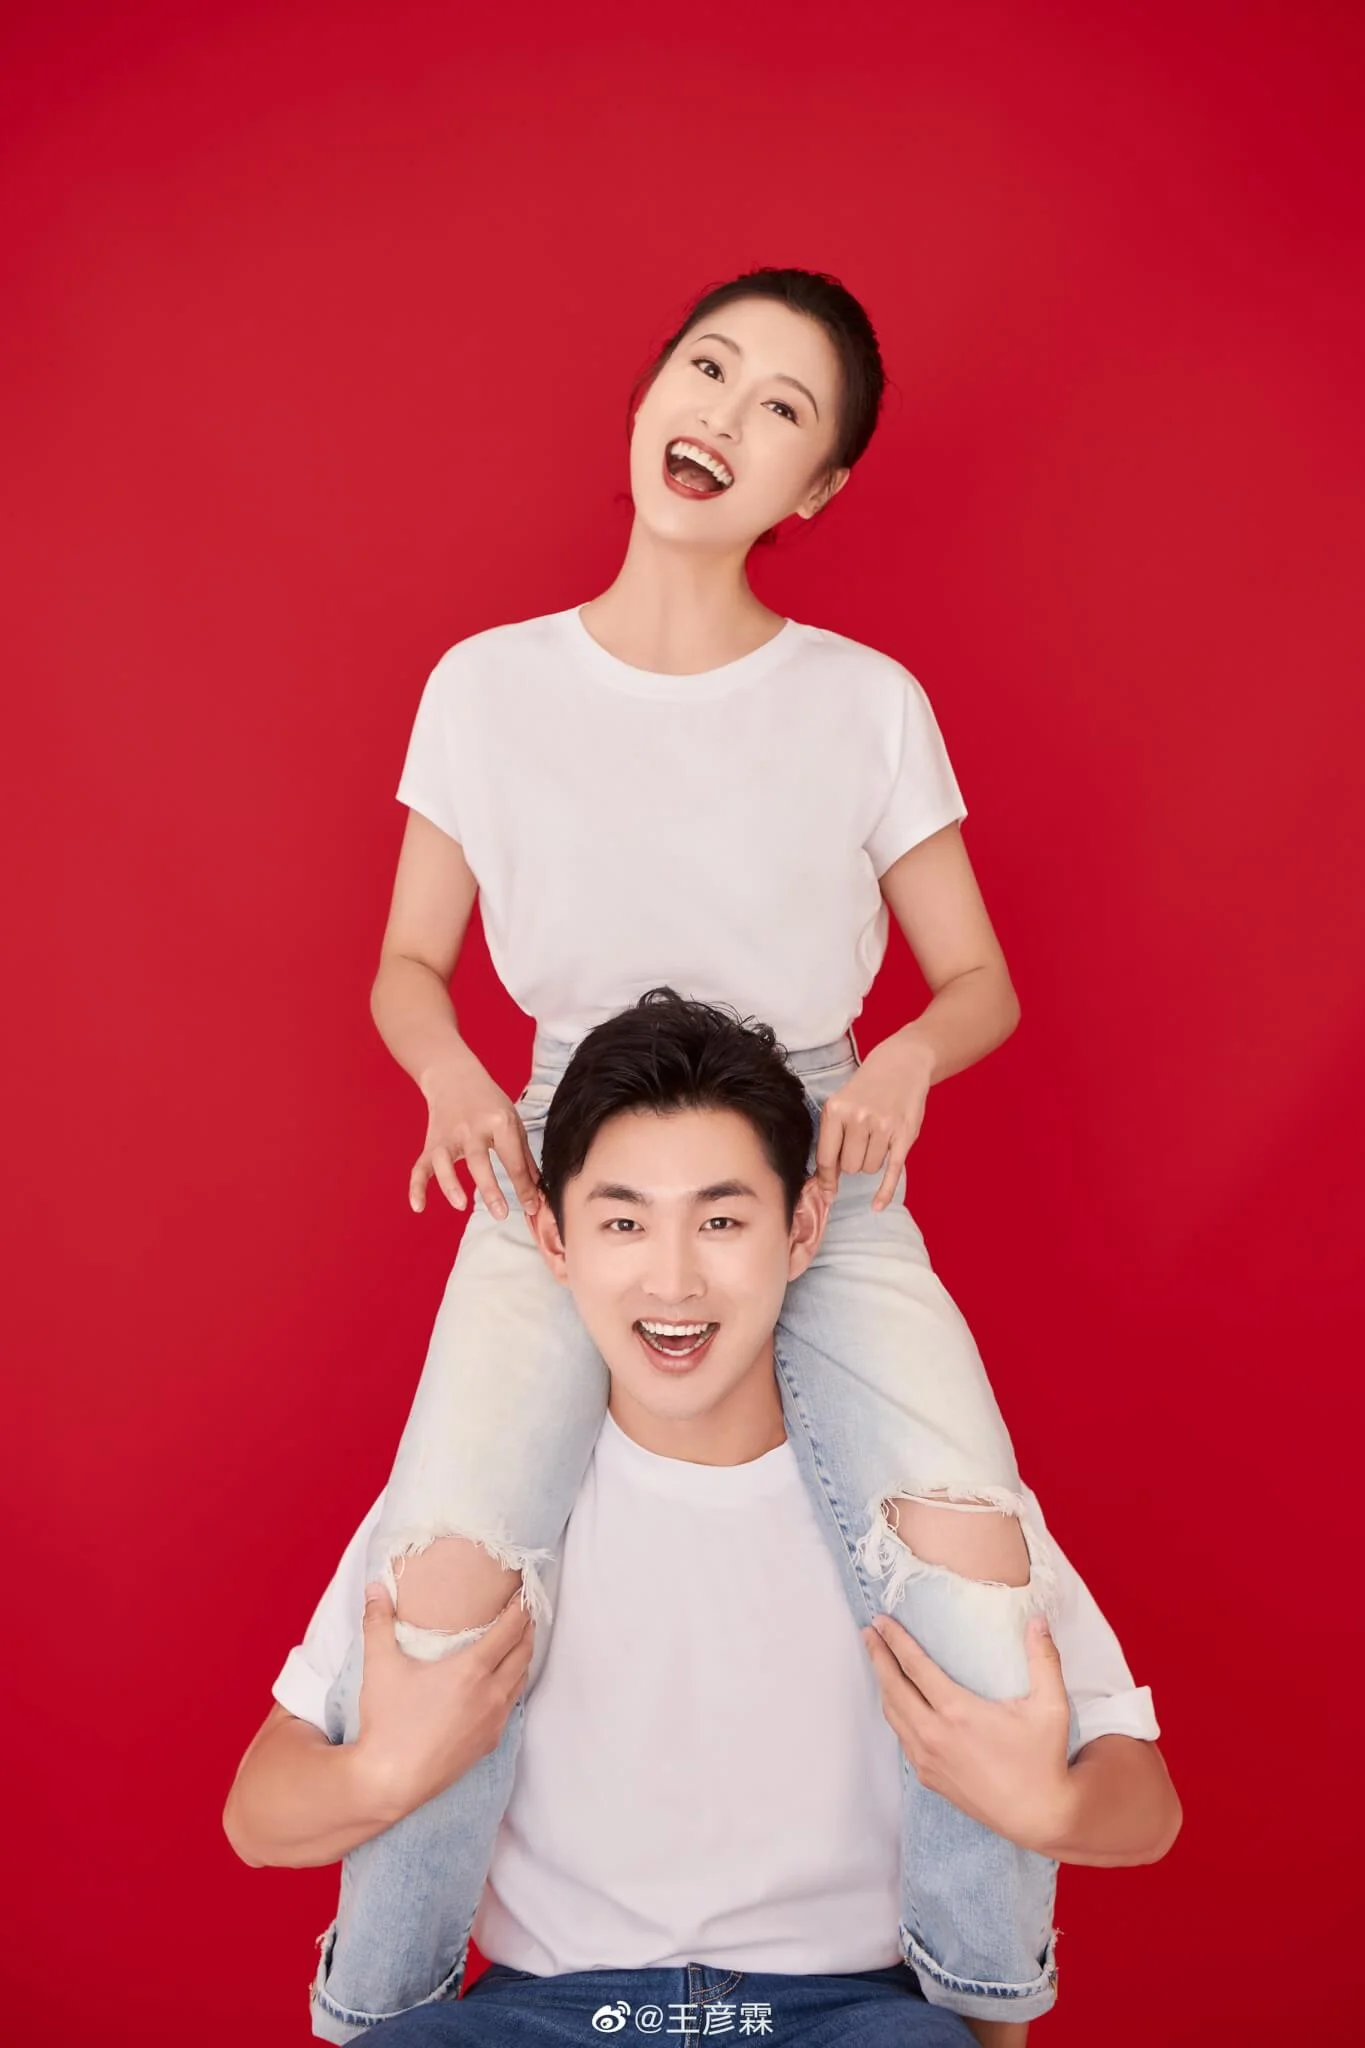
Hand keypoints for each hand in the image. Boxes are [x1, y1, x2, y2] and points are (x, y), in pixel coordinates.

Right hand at [354, 1583, 533, 1823]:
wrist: (391, 1781)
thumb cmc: (388, 1722)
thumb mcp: (380, 1666)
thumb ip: (378, 1622)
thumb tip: (375, 1587)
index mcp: (472, 1670)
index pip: (510, 1629)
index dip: (520, 1608)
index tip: (524, 1592)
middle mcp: (491, 1694)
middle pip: (523, 1652)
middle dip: (527, 1628)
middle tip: (525, 1611)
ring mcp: (493, 1721)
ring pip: (521, 1680)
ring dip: (523, 1657)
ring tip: (517, 1642)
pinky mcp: (488, 1744)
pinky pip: (510, 1706)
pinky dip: (513, 1686)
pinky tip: (501, 1684)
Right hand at [409, 1046, 539, 1220]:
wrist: (455, 1075)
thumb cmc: (489, 1103)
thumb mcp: (512, 1121)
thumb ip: (523, 1156)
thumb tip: (537, 1191)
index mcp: (498, 1122)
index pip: (513, 1159)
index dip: (524, 1187)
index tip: (532, 1208)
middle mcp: (471, 1128)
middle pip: (479, 1161)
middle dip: (490, 1189)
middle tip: (502, 1214)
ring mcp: (448, 1136)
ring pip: (444, 1162)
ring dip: (450, 1184)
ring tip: (461, 1205)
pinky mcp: (431, 1143)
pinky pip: (420, 1167)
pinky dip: (416, 1187)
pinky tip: (418, 1207)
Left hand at [814, 1034, 933, 1208]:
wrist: (902, 1064)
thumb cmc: (867, 1087)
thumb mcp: (842, 1103)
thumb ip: (833, 1137)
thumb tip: (824, 1181)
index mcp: (836, 1110)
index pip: (827, 1158)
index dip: (825, 1179)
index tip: (825, 1192)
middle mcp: (858, 1118)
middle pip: (850, 1167)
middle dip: (854, 1163)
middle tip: (861, 1143)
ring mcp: (883, 1126)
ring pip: (870, 1168)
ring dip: (872, 1161)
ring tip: (877, 1137)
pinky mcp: (904, 1135)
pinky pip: (891, 1171)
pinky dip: (884, 1192)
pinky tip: (878, 1206)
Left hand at [862, 1613, 1072, 1853]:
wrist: (1038, 1817)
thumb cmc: (1043, 1760)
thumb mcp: (1050, 1707)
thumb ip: (1044, 1659)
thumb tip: (1038, 1620)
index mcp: (957, 1713)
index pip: (914, 1666)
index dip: (895, 1640)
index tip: (880, 1620)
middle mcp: (934, 1735)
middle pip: (892, 1687)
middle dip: (877, 1656)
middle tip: (869, 1631)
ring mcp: (928, 1759)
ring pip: (892, 1715)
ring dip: (882, 1684)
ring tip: (878, 1661)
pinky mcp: (929, 1778)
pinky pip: (902, 1738)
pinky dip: (894, 1714)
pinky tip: (898, 1704)